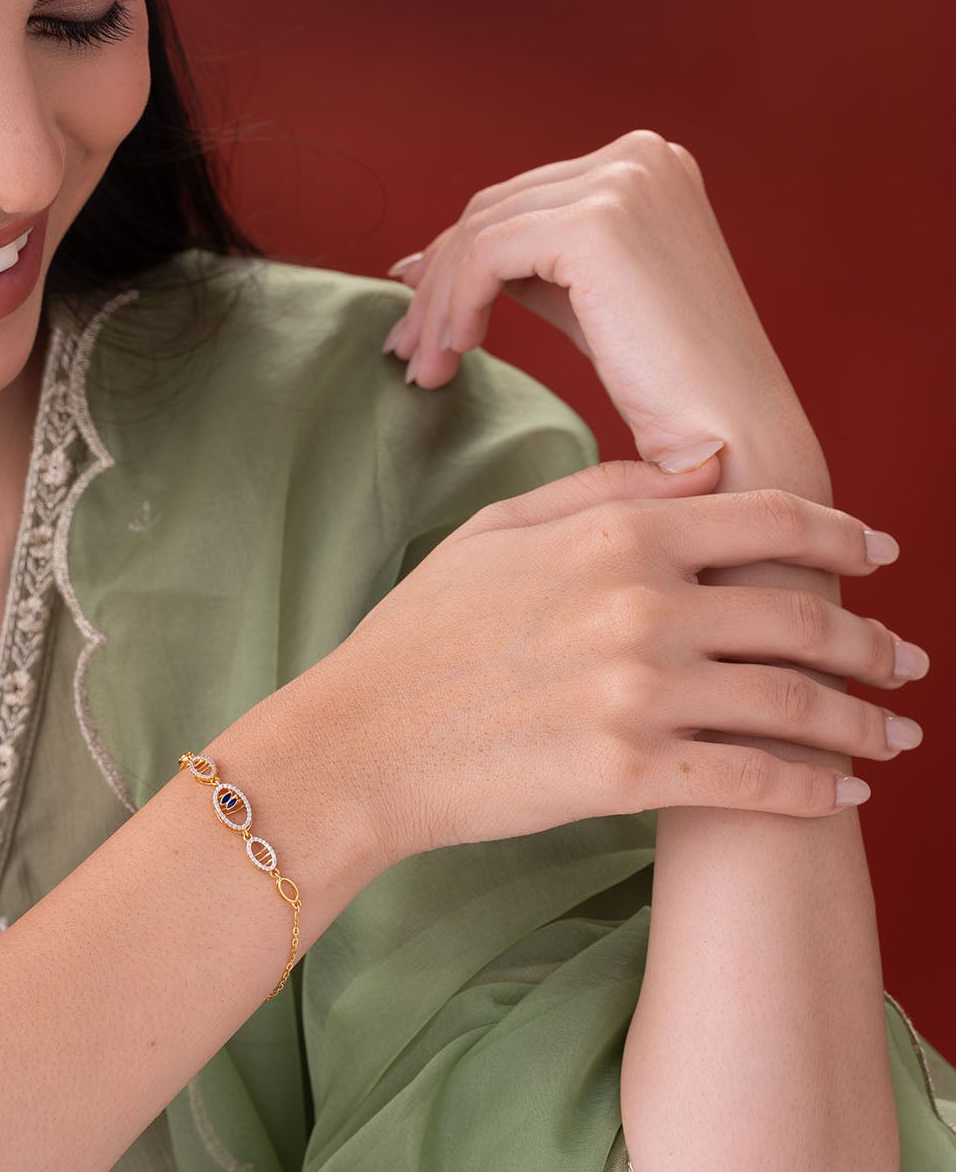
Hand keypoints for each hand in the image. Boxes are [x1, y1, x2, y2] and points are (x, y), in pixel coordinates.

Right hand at [304, 451, 925, 869]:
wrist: (363, 738)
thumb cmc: (422, 630)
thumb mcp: (498, 528)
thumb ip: (605, 491)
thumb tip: (704, 468)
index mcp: (616, 536)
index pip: (766, 518)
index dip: (843, 534)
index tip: (883, 553)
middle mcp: (642, 606)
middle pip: (801, 615)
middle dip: (873, 641)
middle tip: (906, 659)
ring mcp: (639, 692)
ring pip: (796, 705)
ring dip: (865, 724)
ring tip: (896, 736)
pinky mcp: (630, 776)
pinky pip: (756, 783)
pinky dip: (815, 793)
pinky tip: (843, 796)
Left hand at [383, 128, 806, 469]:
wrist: (728, 439)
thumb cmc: (667, 384)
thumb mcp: (590, 296)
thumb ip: (528, 260)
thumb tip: (423, 260)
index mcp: (648, 161)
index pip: (520, 198)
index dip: (455, 254)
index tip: (416, 310)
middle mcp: (640, 156)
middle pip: (494, 209)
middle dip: (438, 283)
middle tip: (407, 350)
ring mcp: (623, 182)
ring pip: (480, 233)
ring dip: (438, 305)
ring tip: (425, 368)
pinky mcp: (597, 223)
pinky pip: (486, 256)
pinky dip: (457, 306)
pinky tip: (456, 353)